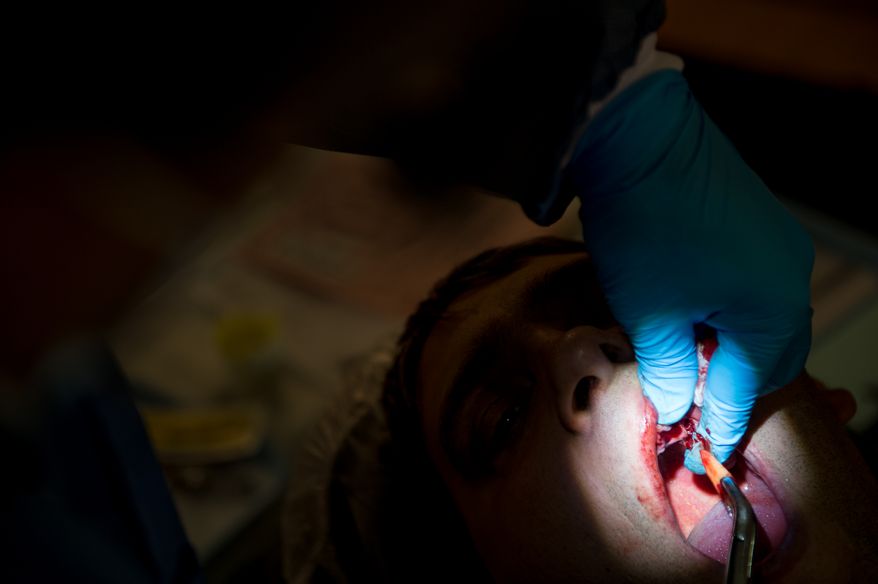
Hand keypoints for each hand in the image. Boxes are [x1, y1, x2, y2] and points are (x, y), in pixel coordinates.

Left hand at [568, 71, 813, 471]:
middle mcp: (789, 279)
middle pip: (766, 355)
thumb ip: (665, 370)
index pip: (746, 387)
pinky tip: (693, 312)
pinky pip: (753, 286)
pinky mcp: (759, 222)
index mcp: (772, 312)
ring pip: (761, 320)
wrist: (641, 134)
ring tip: (688, 359)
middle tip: (695, 404)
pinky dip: (728, 312)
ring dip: (729, 346)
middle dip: (731, 384)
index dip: (721, 422)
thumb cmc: (645, 229)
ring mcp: (778, 245)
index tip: (707, 453)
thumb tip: (674, 405)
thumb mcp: (648, 313)